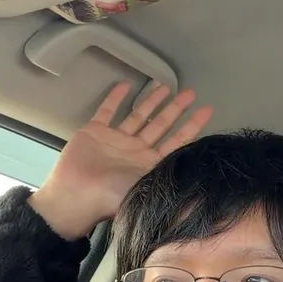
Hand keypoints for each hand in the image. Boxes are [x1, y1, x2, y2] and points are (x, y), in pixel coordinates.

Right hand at [31, 81, 212, 238]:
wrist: (75, 196)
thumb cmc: (110, 197)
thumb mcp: (146, 189)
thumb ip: (168, 178)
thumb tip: (201, 179)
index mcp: (149, 165)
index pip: (176, 142)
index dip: (192, 126)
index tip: (207, 111)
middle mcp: (135, 151)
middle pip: (160, 126)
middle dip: (176, 110)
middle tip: (191, 94)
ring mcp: (115, 140)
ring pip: (138, 115)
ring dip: (151, 101)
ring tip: (166, 87)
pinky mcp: (95, 132)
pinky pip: (107, 111)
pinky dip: (115, 98)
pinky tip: (125, 85)